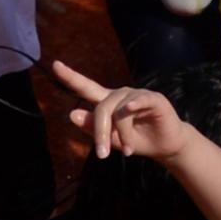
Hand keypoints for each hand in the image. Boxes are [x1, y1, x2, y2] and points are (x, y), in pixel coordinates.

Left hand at [50, 59, 194, 159]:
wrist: (165, 147)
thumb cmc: (137, 141)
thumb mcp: (112, 139)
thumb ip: (92, 128)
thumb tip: (71, 115)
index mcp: (108, 102)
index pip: (86, 87)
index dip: (71, 77)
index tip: (55, 65)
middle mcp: (120, 95)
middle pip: (102, 107)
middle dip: (100, 132)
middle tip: (103, 154)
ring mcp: (138, 95)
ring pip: (119, 111)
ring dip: (122, 134)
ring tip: (128, 151)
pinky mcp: (154, 99)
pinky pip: (140, 100)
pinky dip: (134, 105)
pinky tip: (131, 108)